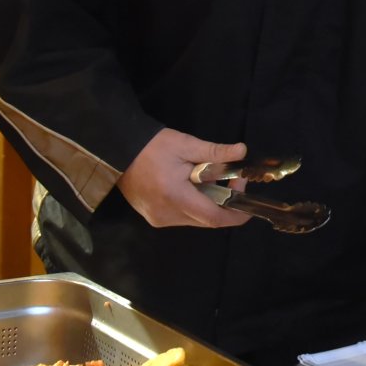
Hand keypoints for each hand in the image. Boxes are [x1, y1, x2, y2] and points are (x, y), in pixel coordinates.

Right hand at [118, 128, 254, 228]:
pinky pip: (182, 218)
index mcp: (176, 197)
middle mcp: (167, 215)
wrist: (117, 152)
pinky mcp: (152, 218)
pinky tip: (192, 186)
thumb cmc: (152, 146)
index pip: (214, 217)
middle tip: (231, 179)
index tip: (248, 203)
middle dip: (224, 203)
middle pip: (207, 220)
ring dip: (209, 204)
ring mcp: (158, 219)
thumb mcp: (186, 145)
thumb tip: (242, 151)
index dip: (235, 214)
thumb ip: (215, 152)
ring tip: (210, 178)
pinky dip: (194, 205)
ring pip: (195, 220)